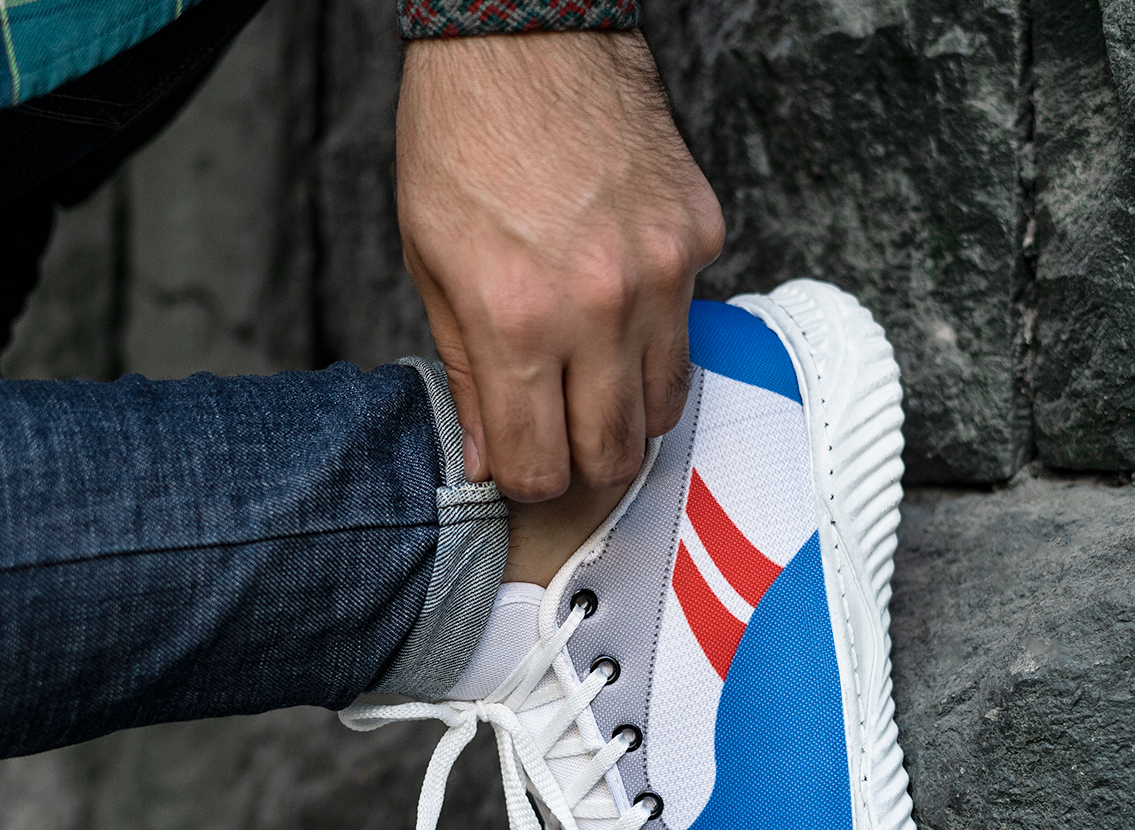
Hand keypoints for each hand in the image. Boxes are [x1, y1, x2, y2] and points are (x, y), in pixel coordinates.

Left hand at [396, 31, 724, 502]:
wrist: (527, 33)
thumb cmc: (463, 143)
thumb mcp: (433, 267)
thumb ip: (467, 377)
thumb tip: (489, 460)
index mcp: (515, 320)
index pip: (543, 466)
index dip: (529, 480)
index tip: (524, 465)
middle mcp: (598, 308)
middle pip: (616, 454)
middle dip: (585, 466)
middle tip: (564, 444)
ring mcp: (661, 274)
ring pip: (667, 406)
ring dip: (629, 415)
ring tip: (594, 386)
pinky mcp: (700, 240)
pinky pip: (687, 329)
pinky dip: (655, 338)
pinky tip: (620, 303)